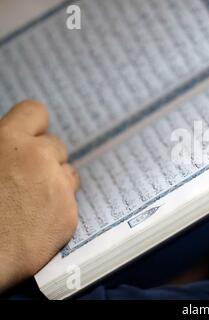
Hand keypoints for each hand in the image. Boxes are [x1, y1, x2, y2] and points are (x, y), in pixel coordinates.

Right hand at [0, 100, 79, 291]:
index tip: (28, 137)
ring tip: (31, 201)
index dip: (32, 125)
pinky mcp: (69, 215)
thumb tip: (11, 139)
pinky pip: (70, 202)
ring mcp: (58, 187)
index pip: (36, 112)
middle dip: (44, 158)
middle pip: (56, 145)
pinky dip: (58, 209)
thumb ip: (1, 145)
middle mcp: (39, 158)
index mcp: (8, 141)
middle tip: (24, 178)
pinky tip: (37, 222)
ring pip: (68, 173)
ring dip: (56, 181)